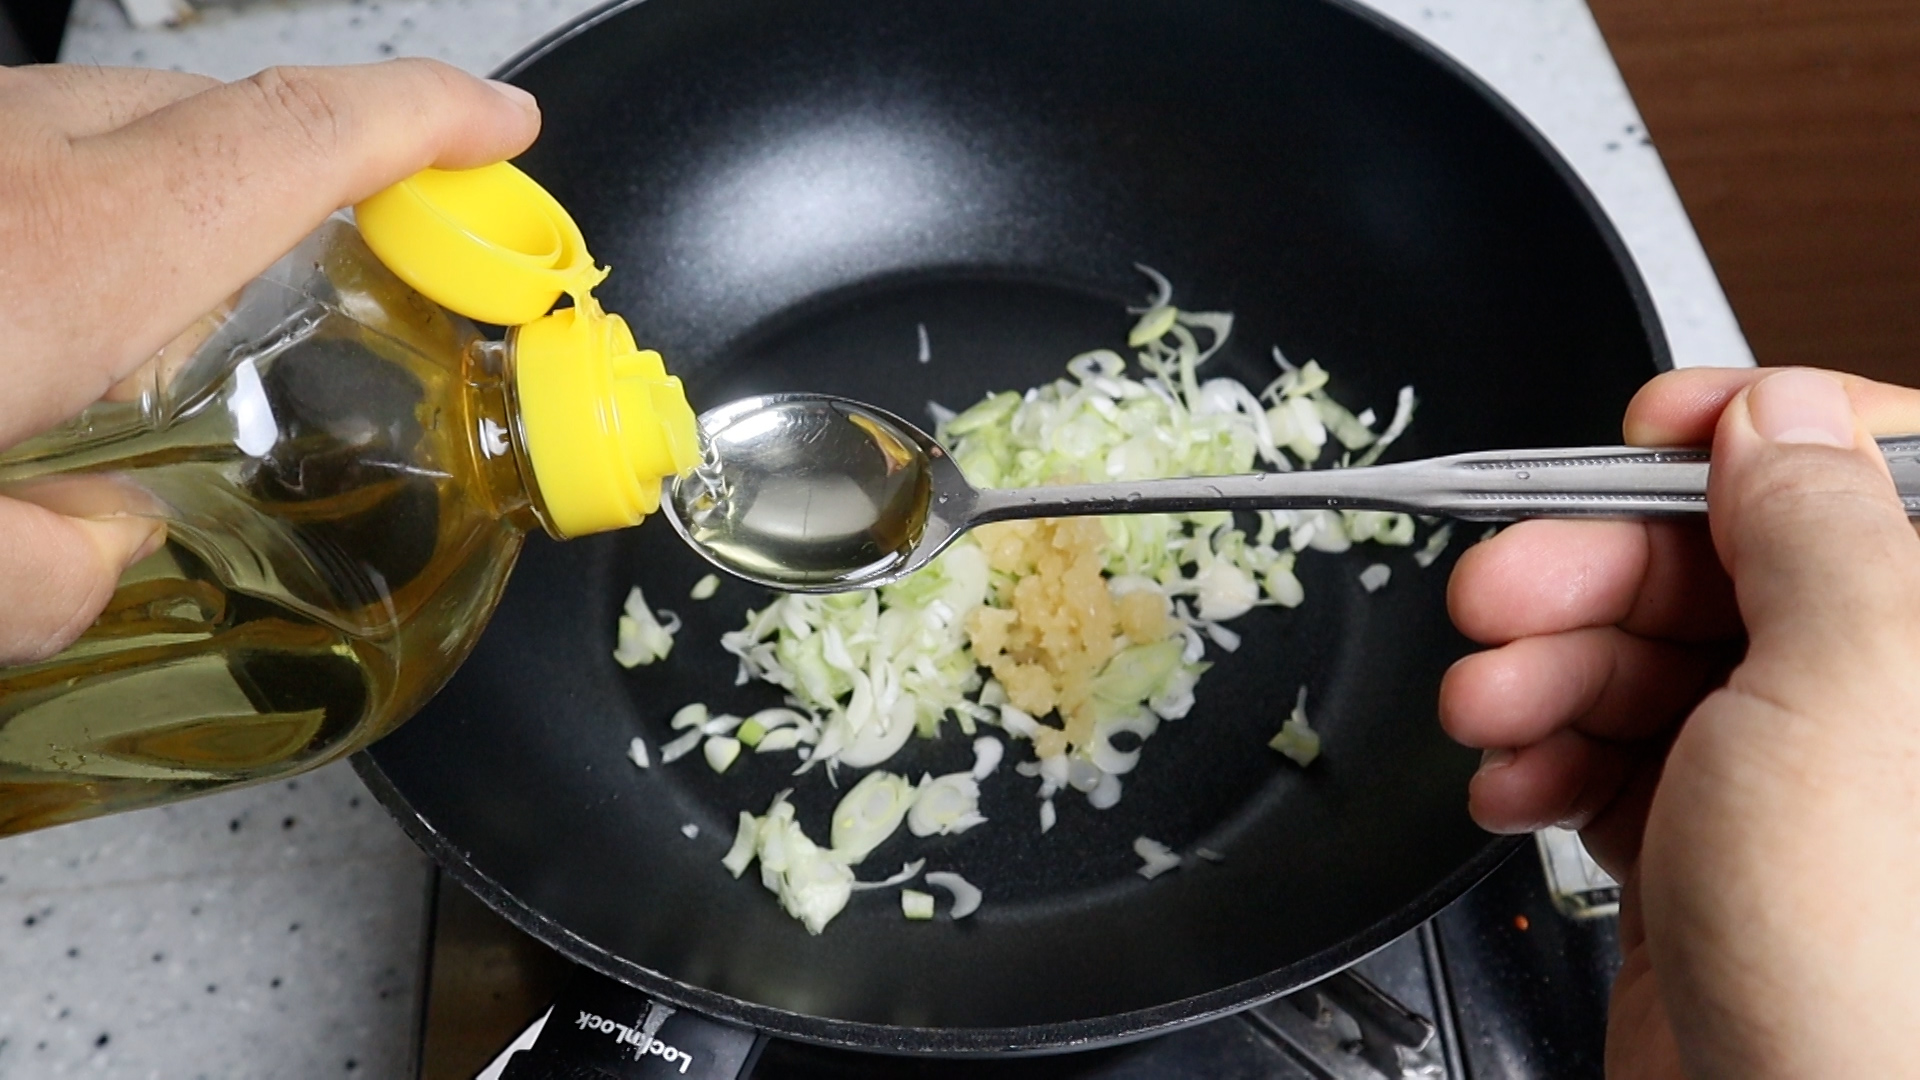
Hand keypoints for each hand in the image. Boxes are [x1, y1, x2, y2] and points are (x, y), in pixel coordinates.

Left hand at [0, 61, 538, 663]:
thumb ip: (52, 573)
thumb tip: (92, 545)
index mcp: (81, 248)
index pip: (302, 134)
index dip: (430, 120)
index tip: (504, 127)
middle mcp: (22, 157)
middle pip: (218, 114)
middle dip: (307, 164)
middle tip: (356, 258)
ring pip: (116, 121)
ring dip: (178, 190)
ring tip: (176, 310)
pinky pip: (33, 145)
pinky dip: (80, 200)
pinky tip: (42, 300)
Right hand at [1442, 367, 1919, 1076]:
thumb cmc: (1871, 972)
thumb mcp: (1847, 689)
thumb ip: (1816, 523)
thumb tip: (1780, 412)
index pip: (1868, 467)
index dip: (1752, 431)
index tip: (1649, 431)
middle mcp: (1885, 699)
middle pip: (1726, 564)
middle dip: (1594, 573)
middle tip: (1500, 589)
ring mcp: (1800, 775)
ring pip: (1653, 660)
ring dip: (1546, 673)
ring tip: (1489, 709)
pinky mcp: (1717, 844)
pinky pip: (1617, 754)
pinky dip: (1548, 758)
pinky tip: (1517, 782)